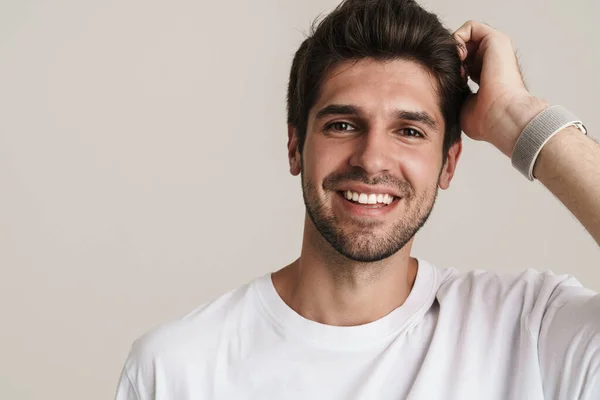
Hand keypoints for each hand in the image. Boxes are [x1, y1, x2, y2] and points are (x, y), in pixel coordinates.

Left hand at [452, 20, 548, 157]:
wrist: (502, 116)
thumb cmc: (485, 120)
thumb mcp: (463, 106)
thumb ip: (454, 93)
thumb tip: (438, 89)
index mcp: (486, 77)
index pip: (463, 65)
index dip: (450, 71)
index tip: (447, 84)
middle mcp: (492, 61)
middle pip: (462, 49)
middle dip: (449, 59)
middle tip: (450, 75)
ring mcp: (495, 49)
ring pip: (465, 38)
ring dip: (453, 50)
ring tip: (455, 68)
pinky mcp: (496, 39)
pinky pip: (470, 27)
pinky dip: (457, 39)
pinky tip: (458, 57)